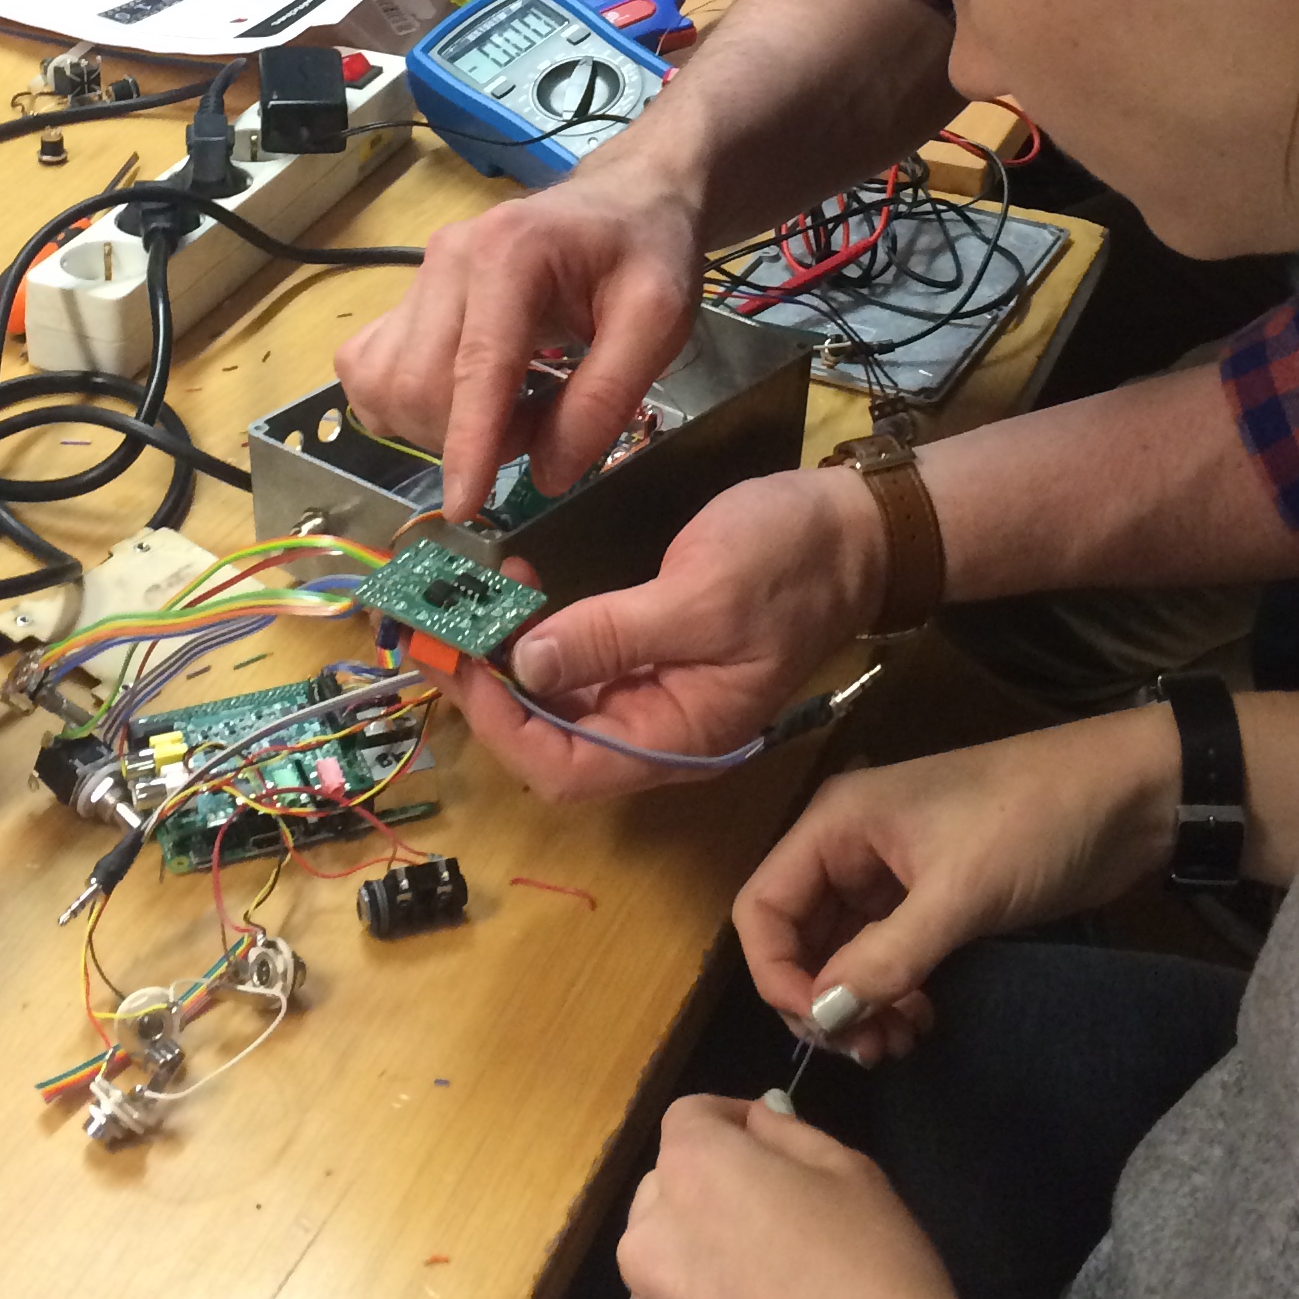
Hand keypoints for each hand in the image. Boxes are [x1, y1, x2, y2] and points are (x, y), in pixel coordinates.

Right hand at [334, 152, 707, 516]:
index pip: (477, 366)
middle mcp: (447, 258)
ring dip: (438, 428)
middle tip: (540, 434)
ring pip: (387, 384)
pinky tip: (460, 403)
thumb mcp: (658, 322)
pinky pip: (369, 370)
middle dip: (471, 439)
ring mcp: (419, 276)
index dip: (468, 445)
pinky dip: (404, 407)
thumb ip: (605, 398)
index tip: (464, 507)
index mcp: (510, 253)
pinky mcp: (405, 297)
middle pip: (420, 384)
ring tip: (508, 416)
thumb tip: (546, 476)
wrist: (624, 202)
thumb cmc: (647, 255)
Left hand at [444, 468, 884, 800]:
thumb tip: (530, 664)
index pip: (567, 769)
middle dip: (492, 689)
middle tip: (448, 626)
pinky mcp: (651, 649)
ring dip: (510, 656)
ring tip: (479, 597)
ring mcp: (654, 689)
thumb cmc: (789, 563)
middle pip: (552, 739)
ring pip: (559, 698)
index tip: (461, 665)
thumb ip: (614, 634)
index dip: (503, 726)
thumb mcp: (701, 595)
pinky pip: (581, 659)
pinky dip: (541, 632)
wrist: (850, 529)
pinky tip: (521, 589)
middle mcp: (659, 728)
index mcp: (678, 738)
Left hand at [618, 1095, 984, 1298]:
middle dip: (709, 1204)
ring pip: (668, 1291)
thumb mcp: (854, 1176)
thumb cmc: (879, 1279)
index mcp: (693, 1176)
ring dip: (705, 1286)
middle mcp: (651, 1252)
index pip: (689, 1122)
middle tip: (779, 1232)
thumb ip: (789, 1138)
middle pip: (665, 1205)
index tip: (766, 1145)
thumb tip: (754, 1124)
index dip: (729, 1125)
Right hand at [734, 716, 1176, 1062]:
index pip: (763, 906)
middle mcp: (850, 846)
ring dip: (859, 1004)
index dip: (776, 974)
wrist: (1126, 797)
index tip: (821, 1029)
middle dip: (823, 999)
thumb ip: (884, 959)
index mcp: (836, 824)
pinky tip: (922, 1022)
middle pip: (799, 936)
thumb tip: (820, 1018)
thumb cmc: (1031, 825)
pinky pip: (885, 956)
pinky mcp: (932, 898)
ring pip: (843, 953)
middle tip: (869, 1050)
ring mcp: (891, 874)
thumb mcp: (957, 894)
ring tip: (900, 1044)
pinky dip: (892, 994)